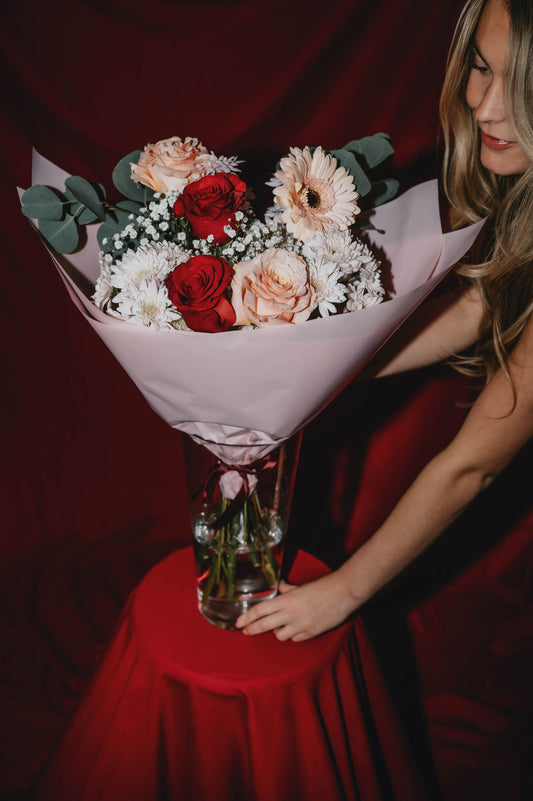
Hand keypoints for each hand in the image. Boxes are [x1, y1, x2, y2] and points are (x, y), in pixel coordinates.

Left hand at [235, 571, 356, 641]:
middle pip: (264, 625)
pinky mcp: (311, 633)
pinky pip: (295, 639)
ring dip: (278, 631)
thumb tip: (280, 588)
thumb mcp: (300, 587)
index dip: (248, 617)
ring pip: (280, 635)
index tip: (239, 622)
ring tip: (279, 625)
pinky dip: (293, 635)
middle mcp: (291, 614)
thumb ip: (287, 589)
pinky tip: (296, 629)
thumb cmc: (322, 587)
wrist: (342, 593)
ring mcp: (301, 625)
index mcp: (287, 600)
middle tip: (245, 631)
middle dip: (252, 629)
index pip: (261, 610)